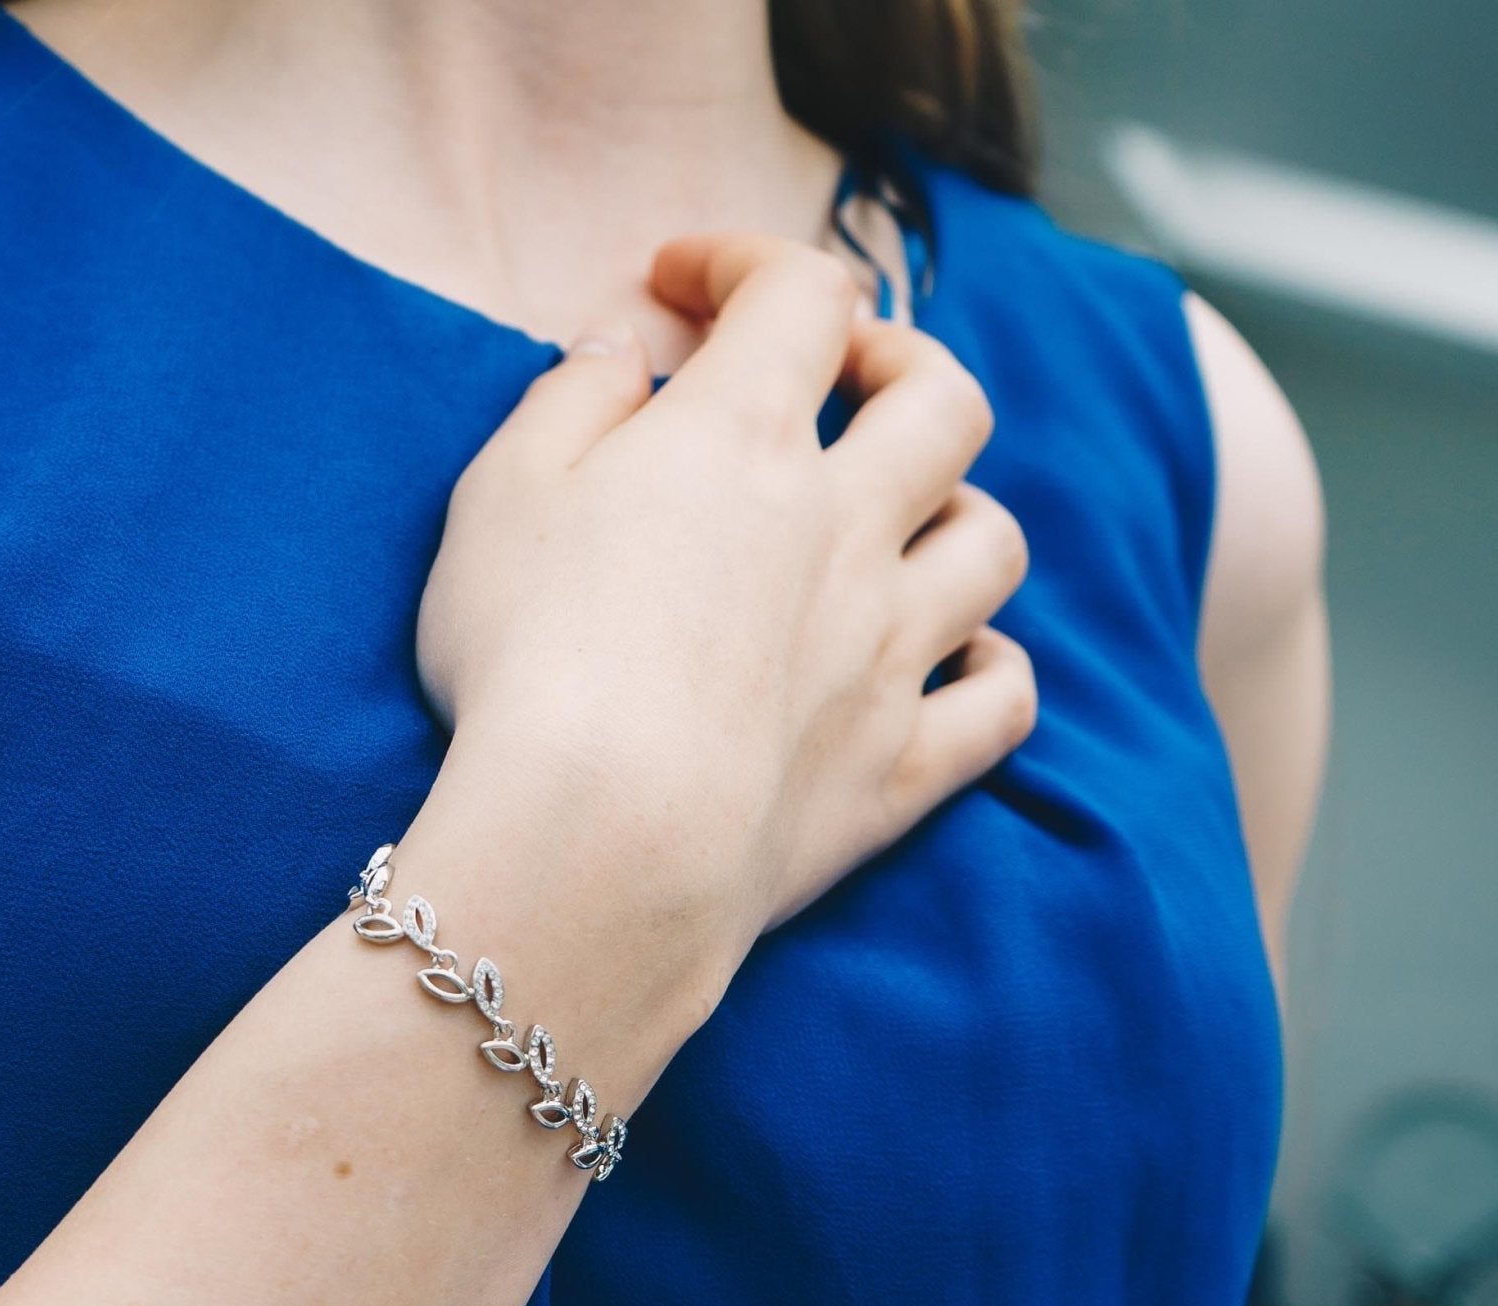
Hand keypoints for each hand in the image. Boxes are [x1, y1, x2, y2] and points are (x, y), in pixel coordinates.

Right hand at [416, 233, 1033, 1006]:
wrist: (600, 843)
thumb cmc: (526, 662)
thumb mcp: (499, 499)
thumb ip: (568, 402)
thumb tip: (625, 348)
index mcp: (743, 438)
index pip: (798, 293)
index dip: (748, 264)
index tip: (685, 285)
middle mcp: (845, 528)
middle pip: (943, 399)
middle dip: (899, 363)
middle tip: (839, 383)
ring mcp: (889, 651)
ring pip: (990, 540)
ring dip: (955, 512)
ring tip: (896, 527)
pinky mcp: (899, 768)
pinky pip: (1003, 702)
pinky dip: (993, 669)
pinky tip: (955, 662)